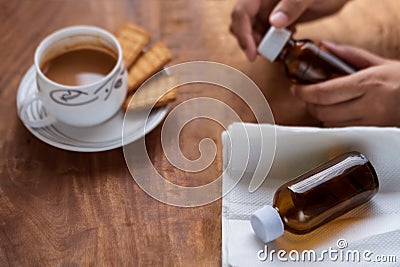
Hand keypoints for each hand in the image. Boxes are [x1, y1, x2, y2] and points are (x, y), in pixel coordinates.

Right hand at [230, 0, 348, 60]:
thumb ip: (293, 5)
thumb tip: (274, 22)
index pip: (242, 12)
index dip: (243, 33)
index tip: (252, 53)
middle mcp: (262, 1)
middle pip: (243, 24)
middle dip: (250, 41)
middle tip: (268, 52)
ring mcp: (269, 11)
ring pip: (253, 31)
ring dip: (263, 45)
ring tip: (281, 49)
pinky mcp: (278, 19)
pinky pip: (267, 34)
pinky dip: (273, 44)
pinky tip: (287, 42)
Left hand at [291, 41, 399, 126]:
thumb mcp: (379, 63)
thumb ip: (348, 55)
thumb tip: (323, 48)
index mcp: (369, 84)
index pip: (325, 92)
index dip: (304, 92)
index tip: (297, 89)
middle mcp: (370, 106)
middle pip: (323, 111)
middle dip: (310, 104)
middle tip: (308, 97)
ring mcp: (372, 123)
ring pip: (331, 125)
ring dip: (322, 115)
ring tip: (325, 105)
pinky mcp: (374, 134)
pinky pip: (344, 132)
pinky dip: (335, 124)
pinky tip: (338, 115)